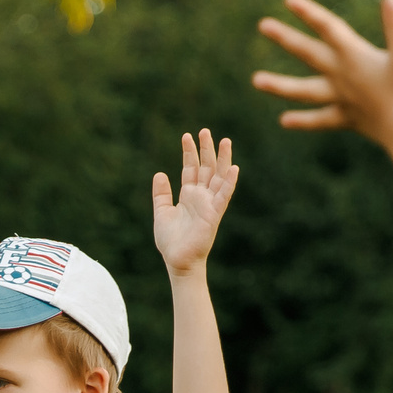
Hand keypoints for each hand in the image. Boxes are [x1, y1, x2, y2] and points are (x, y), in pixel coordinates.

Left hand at [151, 129, 239, 272]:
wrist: (178, 261)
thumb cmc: (171, 241)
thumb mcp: (161, 212)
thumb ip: (161, 194)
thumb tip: (159, 173)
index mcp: (188, 195)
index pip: (190, 168)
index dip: (189, 152)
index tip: (187, 135)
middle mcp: (201, 196)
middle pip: (206, 168)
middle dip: (206, 149)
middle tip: (205, 131)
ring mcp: (209, 204)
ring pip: (218, 177)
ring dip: (222, 159)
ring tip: (225, 140)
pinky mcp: (214, 214)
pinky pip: (223, 196)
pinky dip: (229, 182)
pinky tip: (233, 168)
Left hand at [254, 0, 392, 146]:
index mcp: (354, 56)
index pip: (328, 27)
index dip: (309, 12)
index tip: (287, 0)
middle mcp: (342, 75)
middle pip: (308, 53)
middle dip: (286, 38)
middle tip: (263, 25)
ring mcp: (341, 98)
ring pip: (304, 90)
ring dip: (280, 85)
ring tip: (255, 81)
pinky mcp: (347, 118)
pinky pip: (320, 119)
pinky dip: (303, 120)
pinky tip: (284, 121)